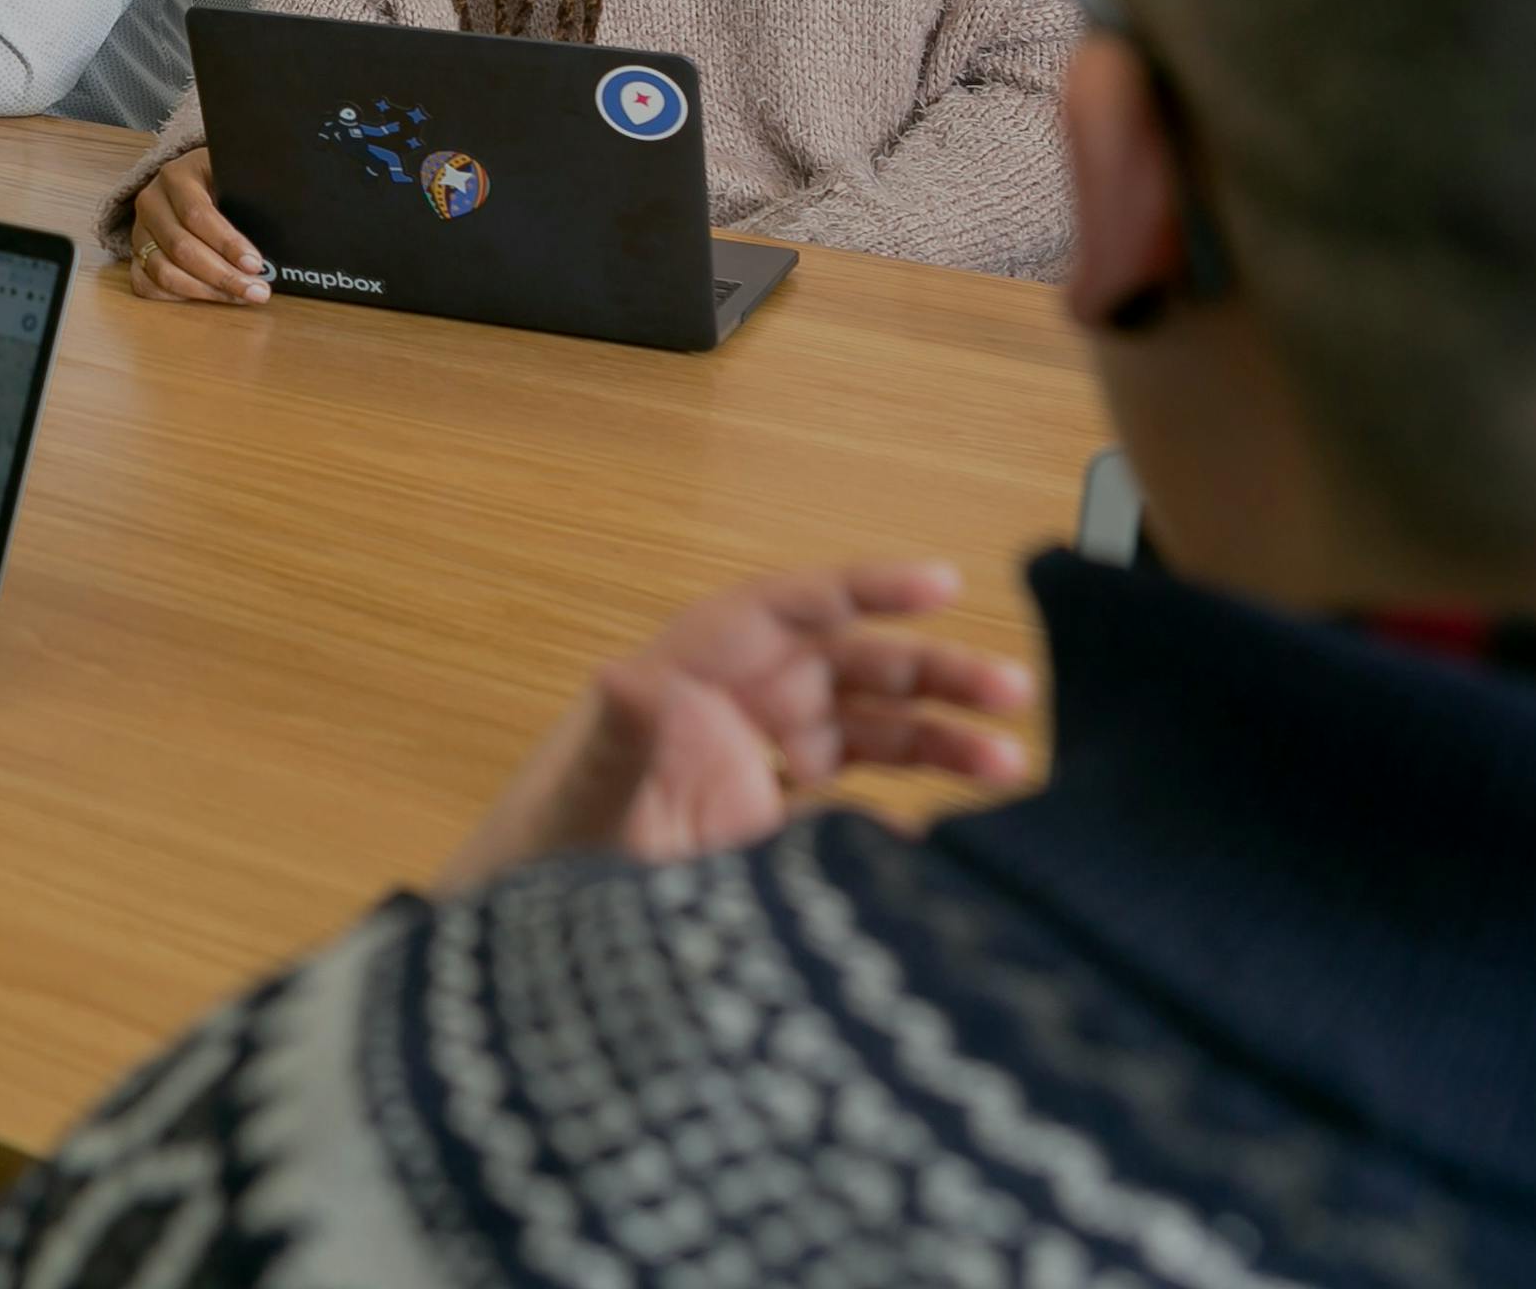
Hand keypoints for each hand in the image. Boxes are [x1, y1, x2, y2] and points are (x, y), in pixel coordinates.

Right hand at [126, 148, 266, 303]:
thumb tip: (274, 238)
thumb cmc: (218, 179)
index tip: (256, 264)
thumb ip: (249, 196)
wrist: (189, 178)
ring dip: (206, 292)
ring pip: (164, 272)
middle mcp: (151, 203)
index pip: (198, 214)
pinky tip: (207, 298)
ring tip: (239, 297)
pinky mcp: (136, 255)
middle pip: (182, 248)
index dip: (228, 244)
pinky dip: (177, 297)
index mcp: (176, 176)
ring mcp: (140, 231)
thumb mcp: (233, 175)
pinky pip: (147, 285)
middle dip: (224, 276)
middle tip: (257, 290)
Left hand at [432, 562, 1033, 893]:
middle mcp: (725, 712)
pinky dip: (901, 820)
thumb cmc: (539, 859)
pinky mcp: (762, 836)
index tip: (941, 583)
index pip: (785, 609)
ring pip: (863, 733)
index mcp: (686, 677)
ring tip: (1011, 767)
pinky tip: (951, 846)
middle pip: (845, 668)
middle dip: (929, 673)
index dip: (862, 589)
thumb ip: (618, 739)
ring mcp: (748, 773)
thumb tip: (632, 675)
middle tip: (1013, 691)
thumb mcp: (580, 796)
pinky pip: (847, 809)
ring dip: (936, 743)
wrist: (523, 953)